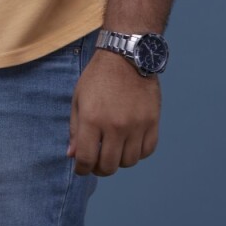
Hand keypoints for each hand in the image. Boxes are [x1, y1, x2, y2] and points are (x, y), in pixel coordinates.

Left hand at [67, 49, 159, 175]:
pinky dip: (138, 153)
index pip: (86, 159)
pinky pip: (147, 151)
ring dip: (119, 161)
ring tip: (113, 150)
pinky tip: (129, 144)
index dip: (82, 169)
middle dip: (99, 169)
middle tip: (97, 162)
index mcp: (92, 119)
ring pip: (129, 162)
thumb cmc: (98, 77)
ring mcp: (136, 125)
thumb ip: (75, 129)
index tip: (81, 168)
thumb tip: (73, 155)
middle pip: (109, 166)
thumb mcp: (78, 98)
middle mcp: (115, 126)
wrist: (126, 56)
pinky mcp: (152, 122)